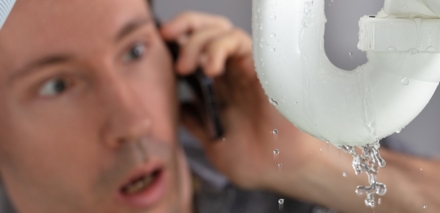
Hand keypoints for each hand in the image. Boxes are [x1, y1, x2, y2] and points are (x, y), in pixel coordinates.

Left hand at [161, 11, 325, 188]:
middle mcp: (231, 75)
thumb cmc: (258, 161)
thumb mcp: (213, 144)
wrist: (283, 170)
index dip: (174, 46)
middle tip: (164, 39)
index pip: (194, 52)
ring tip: (187, 66)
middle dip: (182, 27)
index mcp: (219, 89)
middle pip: (205, 31)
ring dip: (196, 41)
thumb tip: (176, 108)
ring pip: (219, 30)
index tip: (155, 52)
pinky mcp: (261, 65)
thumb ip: (195, 124)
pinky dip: (218, 46)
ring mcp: (245, 69)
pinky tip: (210, 67)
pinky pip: (238, 40)